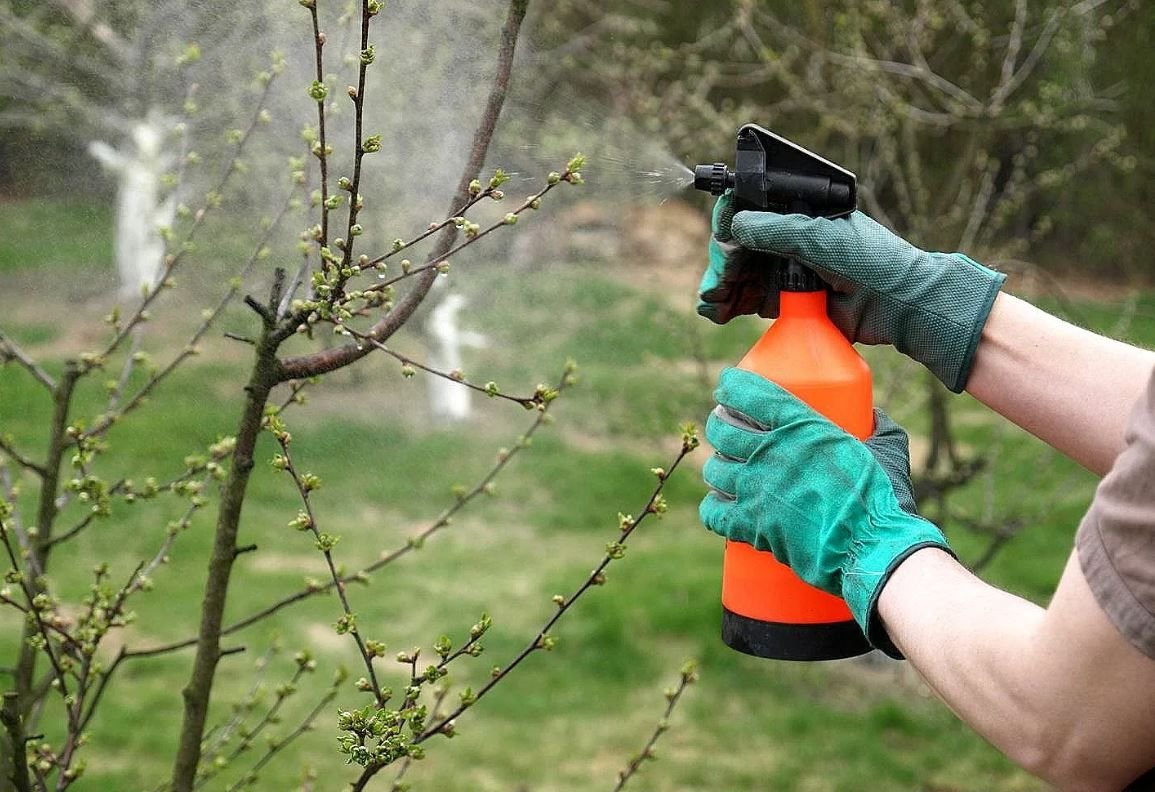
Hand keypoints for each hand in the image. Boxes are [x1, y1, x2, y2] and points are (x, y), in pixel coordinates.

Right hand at [696, 193, 1005, 392]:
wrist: (900, 306)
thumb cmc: (873, 260)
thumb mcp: (824, 238)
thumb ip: (780, 230)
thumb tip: (737, 225)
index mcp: (799, 213)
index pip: (751, 208)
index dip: (730, 218)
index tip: (722, 233)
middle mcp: (787, 239)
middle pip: (737, 244)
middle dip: (721, 259)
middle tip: (719, 278)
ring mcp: (784, 271)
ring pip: (737, 274)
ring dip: (718, 285)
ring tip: (711, 301)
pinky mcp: (784, 302)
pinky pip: (745, 300)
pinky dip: (726, 305)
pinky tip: (715, 310)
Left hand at [699, 367, 951, 656]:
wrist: (872, 549)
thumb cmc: (881, 499)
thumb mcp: (885, 450)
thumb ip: (878, 428)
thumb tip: (874, 418)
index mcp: (800, 427)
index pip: (749, 394)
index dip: (731, 387)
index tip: (726, 387)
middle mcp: (770, 453)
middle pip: (723, 430)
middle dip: (718, 426)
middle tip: (725, 429)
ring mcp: (757, 490)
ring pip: (714, 469)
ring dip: (717, 467)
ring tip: (725, 468)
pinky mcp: (752, 526)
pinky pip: (713, 512)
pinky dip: (713, 507)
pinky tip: (719, 505)